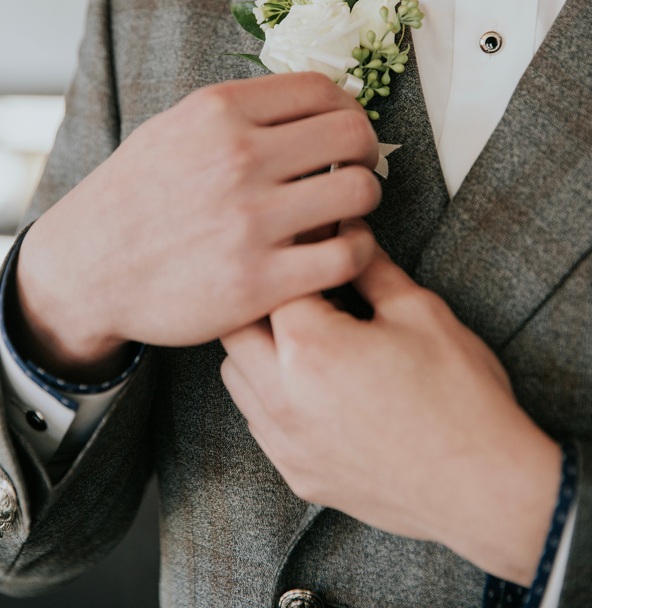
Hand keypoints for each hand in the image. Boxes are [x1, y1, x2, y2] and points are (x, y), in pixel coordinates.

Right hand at [15, 72, 381, 379]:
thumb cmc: (134, 197)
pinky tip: (339, 250)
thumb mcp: (172, 130)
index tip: (345, 132)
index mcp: (218, 112)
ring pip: (360, 192)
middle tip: (354, 170)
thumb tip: (309, 104)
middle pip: (352, 134)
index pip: (321, 88)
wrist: (86, 269)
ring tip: (344, 213)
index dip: (348, 108)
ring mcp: (250, 220)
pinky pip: (348, 255)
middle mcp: (238, 158)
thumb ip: (236, 114)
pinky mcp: (259, 281)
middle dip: (365, 152)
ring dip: (364, 200)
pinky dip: (358, 249)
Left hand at [220, 221, 560, 584]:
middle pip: (235, 327)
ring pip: (235, 376)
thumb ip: (371, 267)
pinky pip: (258, 421)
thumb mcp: (419, 312)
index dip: (294, 256)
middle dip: (262, 301)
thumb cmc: (460, 399)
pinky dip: (269, 395)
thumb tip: (349, 234)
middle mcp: (283, 396)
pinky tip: (309, 387)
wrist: (485, 486)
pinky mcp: (297, 472)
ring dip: (256, 349)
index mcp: (310, 347)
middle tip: (302, 291)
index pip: (275, 281)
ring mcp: (286, 441)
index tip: (310, 248)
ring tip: (303, 339)